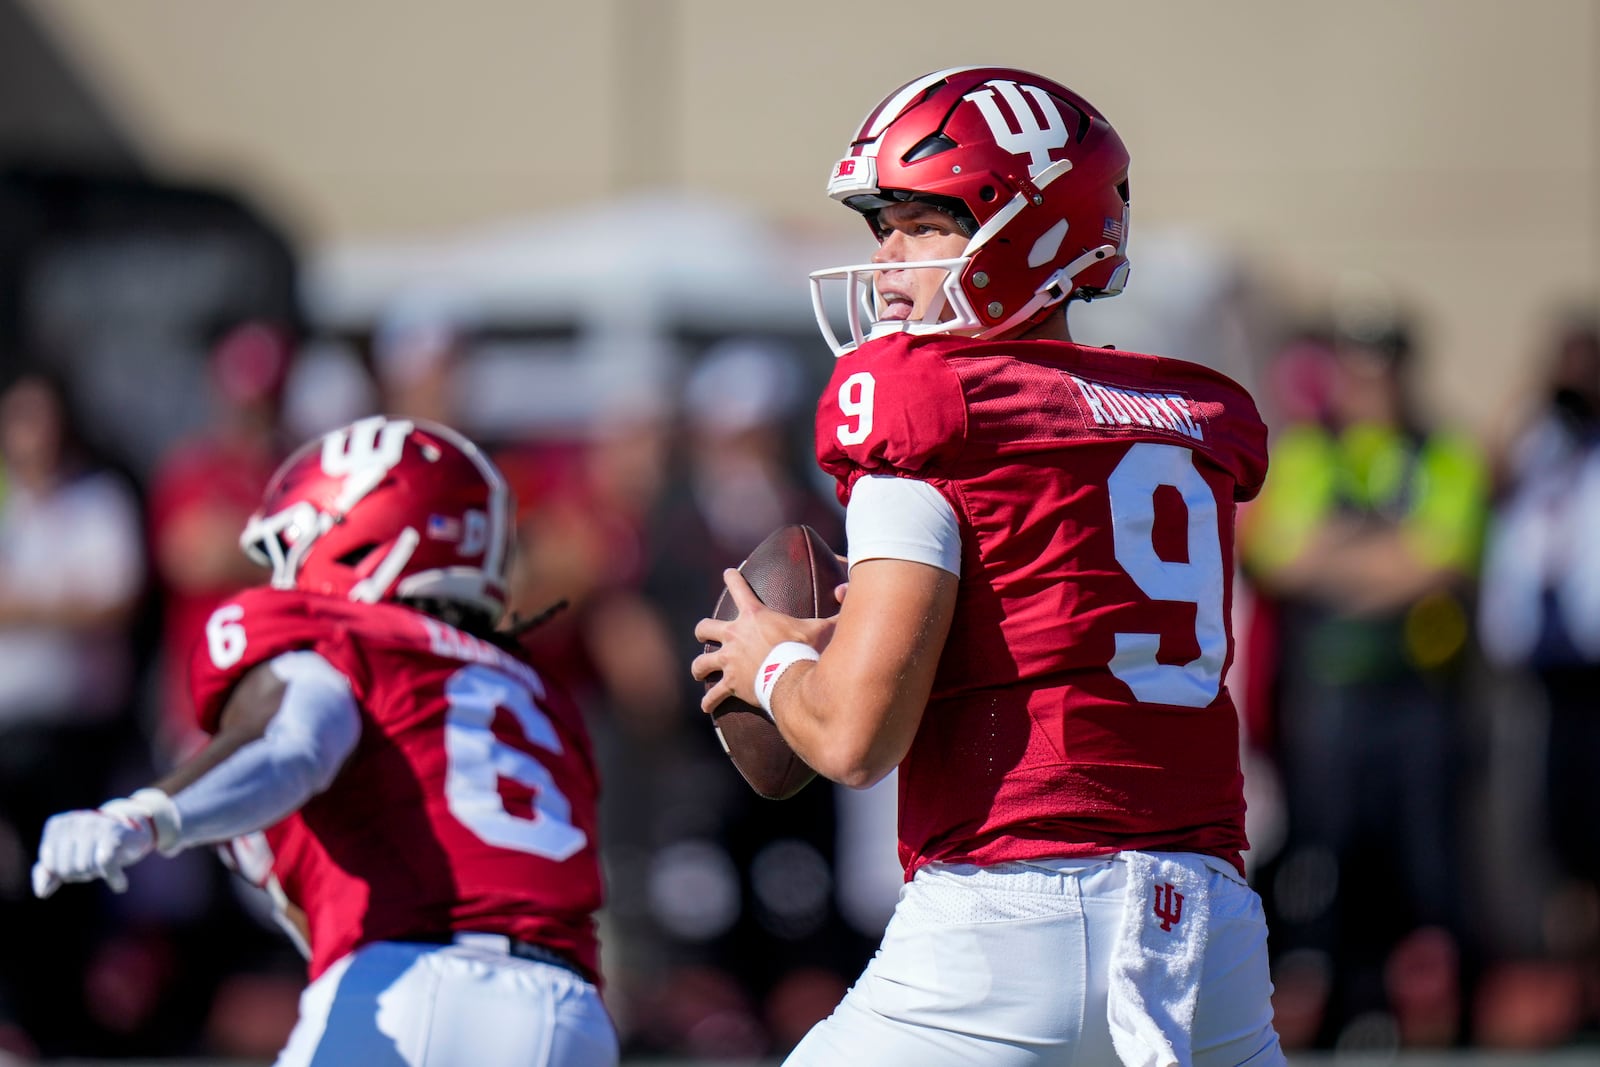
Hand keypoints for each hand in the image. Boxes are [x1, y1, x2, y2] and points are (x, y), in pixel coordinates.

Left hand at [32, 802, 156, 897]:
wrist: (133, 831)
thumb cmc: (95, 845)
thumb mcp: (68, 857)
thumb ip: (48, 873)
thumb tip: (42, 892)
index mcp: (58, 825)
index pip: (51, 865)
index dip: (65, 871)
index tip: (79, 860)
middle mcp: (76, 820)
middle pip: (67, 868)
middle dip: (81, 874)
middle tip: (95, 863)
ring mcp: (96, 824)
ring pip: (85, 867)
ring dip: (98, 874)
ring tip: (108, 864)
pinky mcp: (115, 832)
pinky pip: (106, 863)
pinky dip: (114, 879)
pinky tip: (120, 885)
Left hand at [691, 569, 836, 714]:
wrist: (792, 678)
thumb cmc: (805, 650)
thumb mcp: (822, 627)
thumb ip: (836, 611)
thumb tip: (851, 592)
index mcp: (754, 616)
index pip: (739, 588)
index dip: (732, 578)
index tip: (728, 573)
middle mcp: (734, 636)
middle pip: (705, 627)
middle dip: (703, 631)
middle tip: (704, 633)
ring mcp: (729, 661)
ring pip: (701, 662)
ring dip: (700, 667)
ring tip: (700, 671)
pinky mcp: (730, 683)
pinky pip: (714, 694)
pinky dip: (710, 701)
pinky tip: (706, 707)